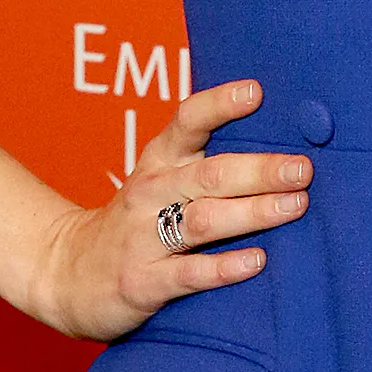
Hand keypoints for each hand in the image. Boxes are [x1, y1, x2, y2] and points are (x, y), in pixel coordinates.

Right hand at [27, 79, 312, 340]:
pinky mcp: (142, 280)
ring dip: (253, 211)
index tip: (257, 91)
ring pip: (205, 219)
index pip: (189, 119)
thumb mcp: (162, 176)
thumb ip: (209, 158)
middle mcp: (153, 189)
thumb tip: (282, 139)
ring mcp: (144, 235)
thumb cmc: (137, 217)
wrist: (68, 272)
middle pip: (211, 173)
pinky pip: (189, 272)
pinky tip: (257, 261)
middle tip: (303, 169)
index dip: (221, 104)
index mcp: (161, 157)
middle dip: (260, 169)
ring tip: (295, 205)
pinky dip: (224, 267)